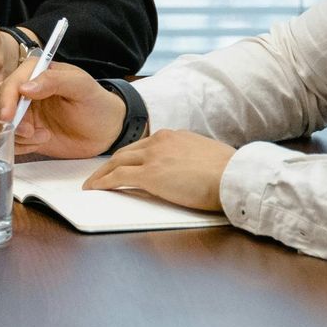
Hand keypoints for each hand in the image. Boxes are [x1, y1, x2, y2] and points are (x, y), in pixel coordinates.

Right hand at [0, 57, 129, 157]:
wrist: (105, 131)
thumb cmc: (97, 104)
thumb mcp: (82, 87)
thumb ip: (55, 82)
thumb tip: (25, 87)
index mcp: (36, 72)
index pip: (10, 83)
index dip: (6, 100)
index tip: (9, 117)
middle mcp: (25, 90)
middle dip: (9, 120)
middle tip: (29, 132)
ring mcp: (22, 112)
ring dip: (18, 135)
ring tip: (44, 136)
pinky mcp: (24, 132)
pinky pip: (8, 139)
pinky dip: (21, 145)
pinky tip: (42, 141)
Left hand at [87, 130, 233, 213]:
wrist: (235, 176)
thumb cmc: (230, 172)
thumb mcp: (207, 157)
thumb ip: (190, 159)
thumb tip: (188, 170)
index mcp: (175, 136)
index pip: (144, 145)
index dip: (130, 156)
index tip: (123, 164)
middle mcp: (161, 141)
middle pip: (126, 151)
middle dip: (109, 163)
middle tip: (98, 174)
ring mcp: (153, 156)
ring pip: (117, 162)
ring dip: (101, 174)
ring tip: (91, 184)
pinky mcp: (150, 175)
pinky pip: (117, 178)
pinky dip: (102, 183)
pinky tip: (94, 190)